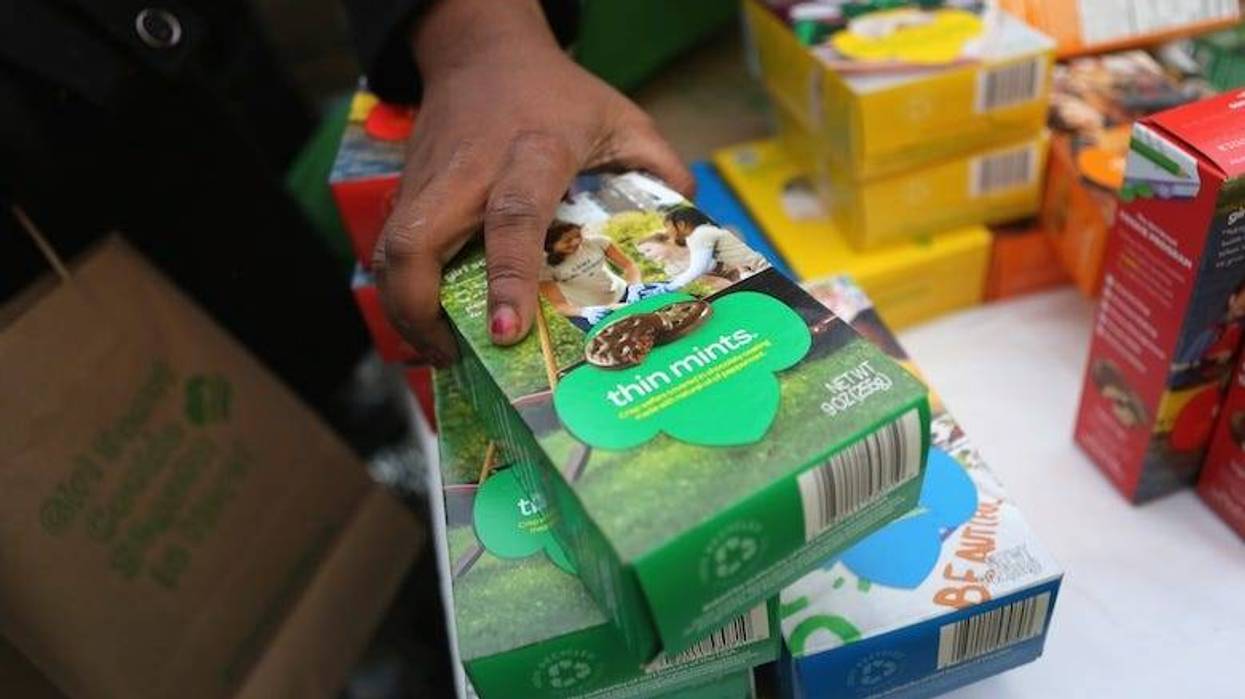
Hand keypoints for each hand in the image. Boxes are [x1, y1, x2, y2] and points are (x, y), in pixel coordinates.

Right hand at [371, 0, 692, 364]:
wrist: (482, 50)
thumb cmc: (557, 93)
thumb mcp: (620, 120)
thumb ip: (657, 168)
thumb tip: (687, 229)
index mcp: (533, 152)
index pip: (513, 217)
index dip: (508, 278)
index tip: (505, 331)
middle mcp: (470, 169)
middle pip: (414, 243)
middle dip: (419, 311)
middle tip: (452, 355)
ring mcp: (429, 180)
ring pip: (390, 251)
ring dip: (404, 310)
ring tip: (441, 350)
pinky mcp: (407, 188)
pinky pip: (392, 247)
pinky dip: (403, 289)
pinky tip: (431, 319)